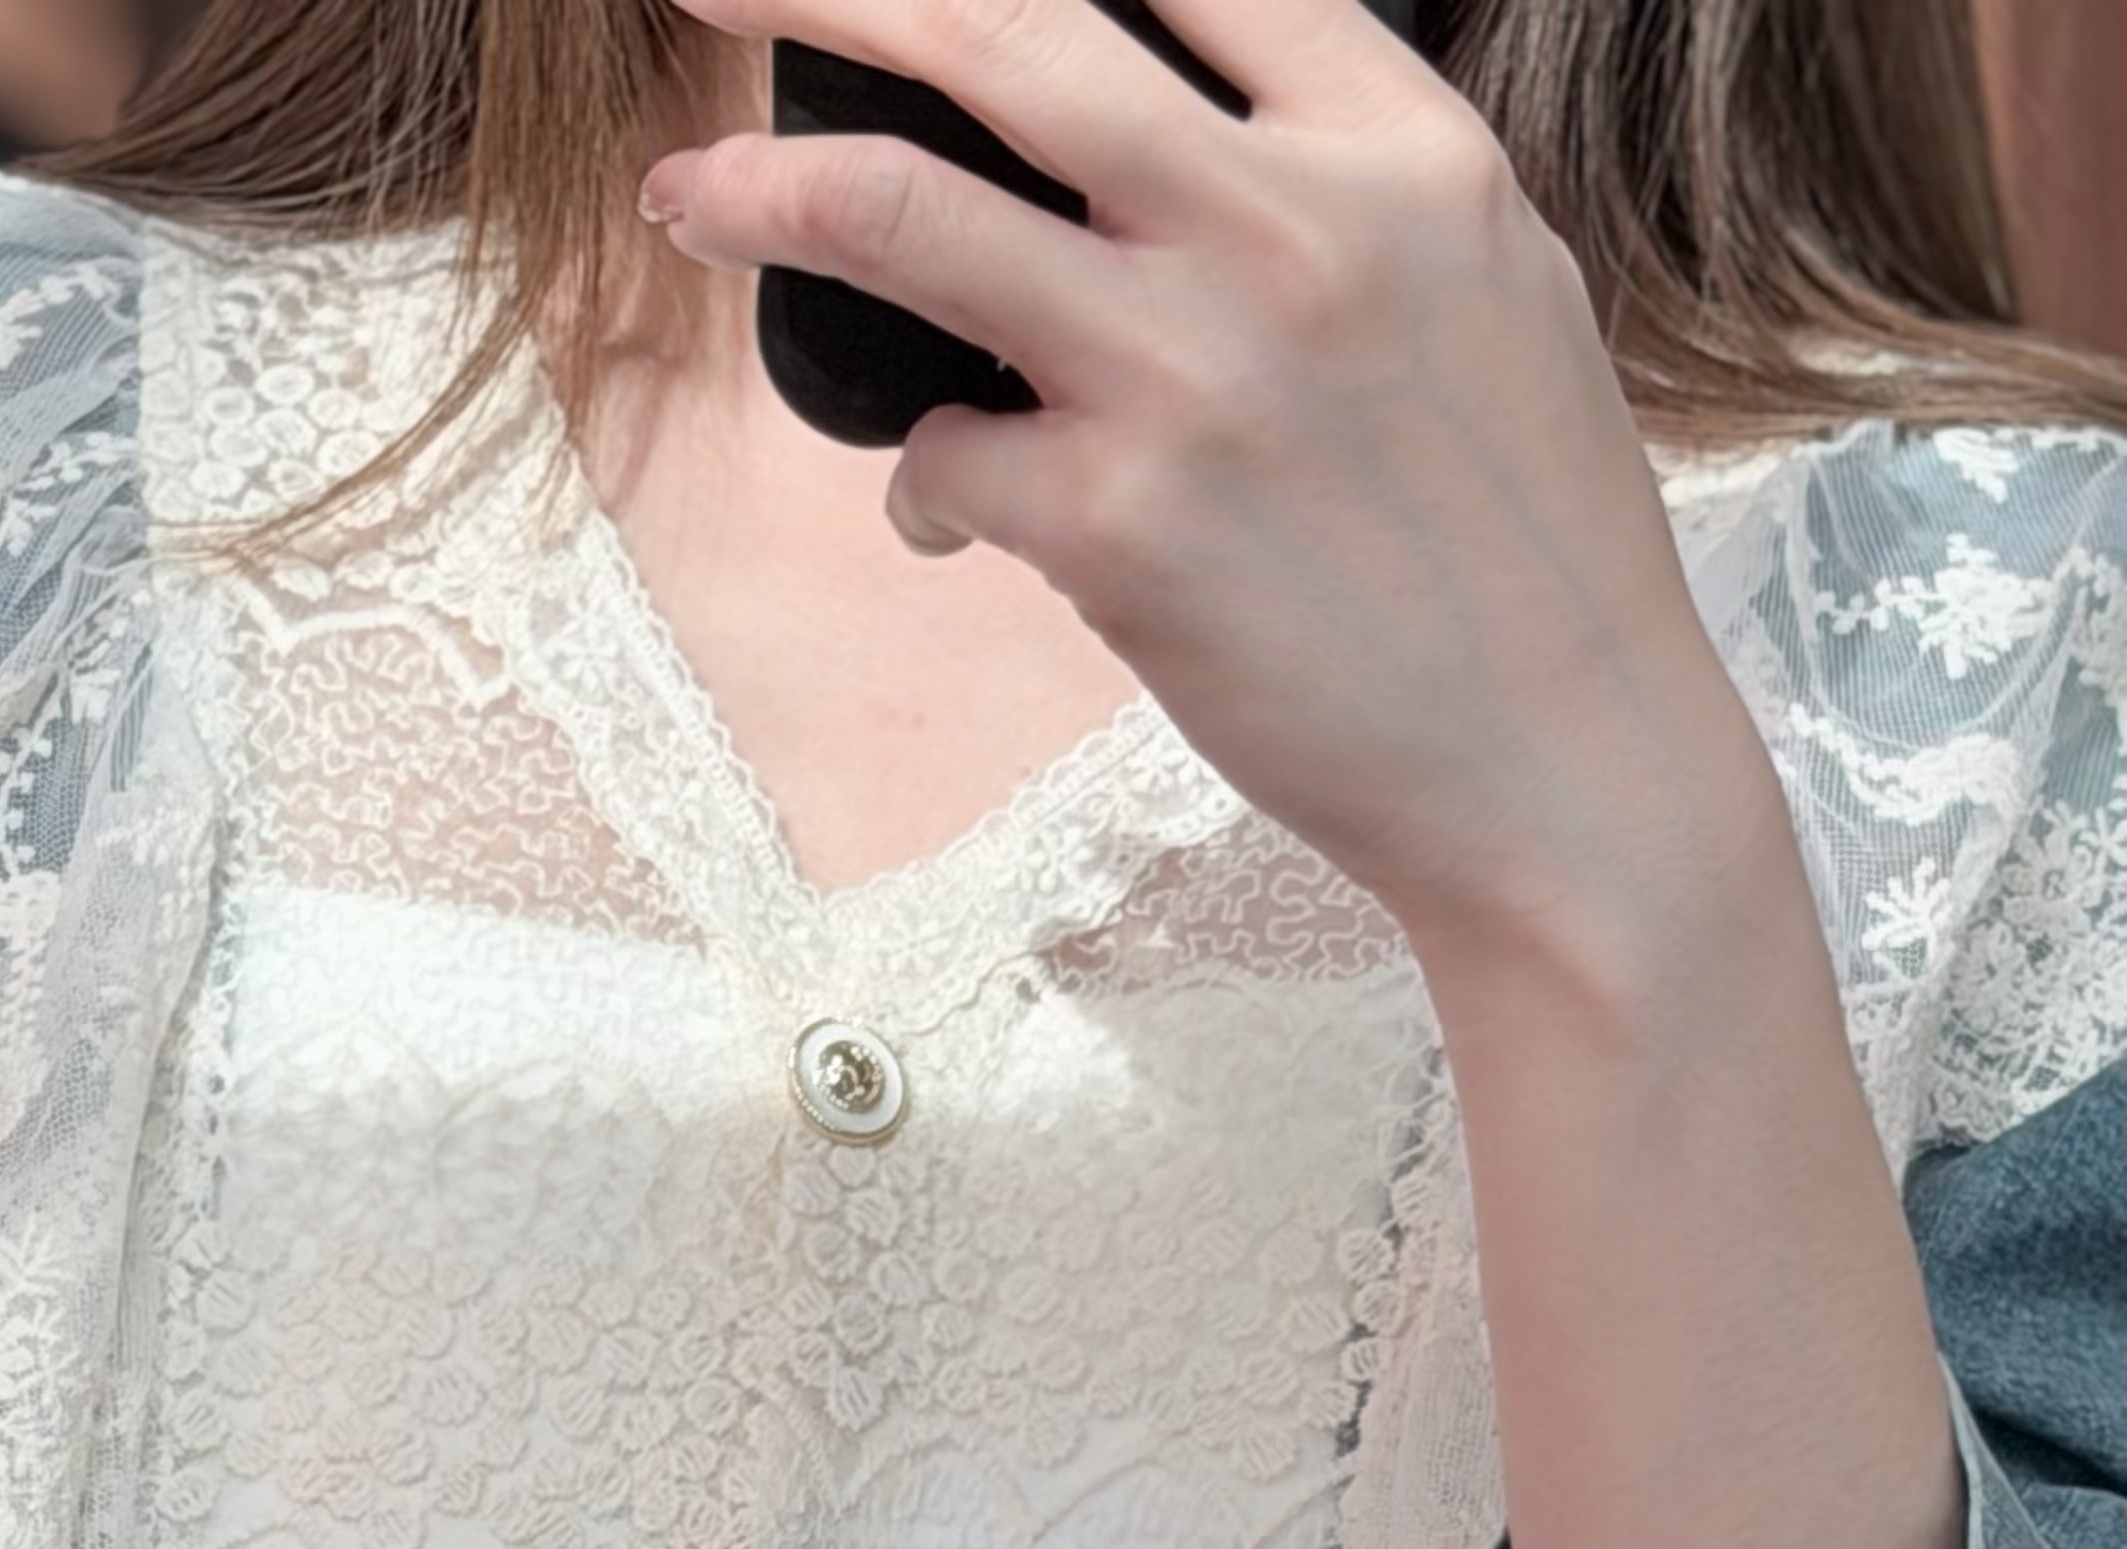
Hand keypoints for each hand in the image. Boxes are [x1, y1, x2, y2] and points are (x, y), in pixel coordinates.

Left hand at [642, 0, 1781, 968]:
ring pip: (911, 217)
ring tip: (682, 200)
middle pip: (1013, 31)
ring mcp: (1198, 373)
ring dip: (767, 199)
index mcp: (1404, 152)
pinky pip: (941, 464)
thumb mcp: (1490, 300)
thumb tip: (1187, 149)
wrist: (1565, 774)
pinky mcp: (1122, 528)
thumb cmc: (1524, 563)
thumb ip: (1352, 198)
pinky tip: (962, 525)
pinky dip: (926, 493)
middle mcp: (1295, 228)